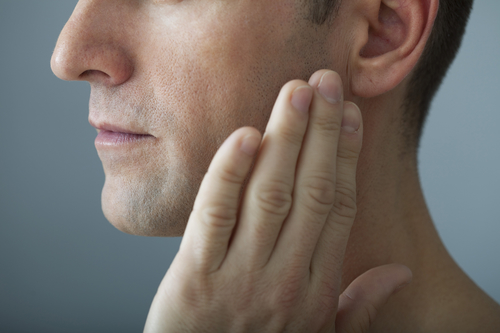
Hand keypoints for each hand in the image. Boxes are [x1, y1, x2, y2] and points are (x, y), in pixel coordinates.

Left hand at [144, 70, 411, 332]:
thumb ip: (357, 305)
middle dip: (321, 131)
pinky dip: (230, 172)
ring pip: (269, 194)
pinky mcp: (194, 277)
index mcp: (317, 288)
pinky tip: (245, 136)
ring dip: (285, 138)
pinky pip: (215, 214)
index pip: (337, 207)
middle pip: (309, 190)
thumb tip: (400, 273)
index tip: (348, 115)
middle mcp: (285, 278)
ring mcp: (240, 276)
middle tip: (326, 82)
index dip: (344, 156)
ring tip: (295, 93)